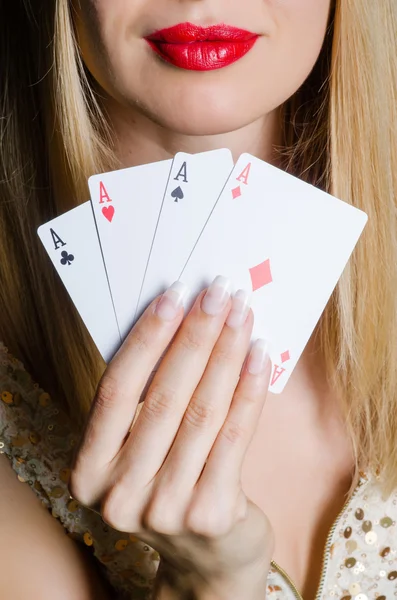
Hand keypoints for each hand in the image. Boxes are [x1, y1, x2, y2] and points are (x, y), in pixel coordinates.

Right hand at [69, 276, 273, 595]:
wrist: (207, 557)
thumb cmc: (171, 483)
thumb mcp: (142, 449)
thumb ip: (147, 402)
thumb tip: (181, 323)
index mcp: (89, 469)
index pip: (115, 390)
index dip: (145, 340)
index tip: (174, 296)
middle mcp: (119, 492)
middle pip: (162, 396)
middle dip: (194, 336)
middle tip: (217, 293)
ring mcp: (164, 508)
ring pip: (201, 411)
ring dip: (225, 354)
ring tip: (241, 315)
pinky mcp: (210, 514)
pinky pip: (234, 436)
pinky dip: (248, 389)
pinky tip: (258, 355)